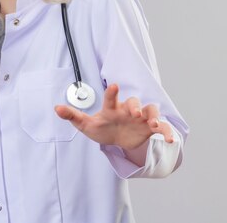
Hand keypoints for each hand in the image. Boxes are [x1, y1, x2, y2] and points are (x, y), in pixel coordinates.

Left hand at [54, 84, 173, 150]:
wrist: (117, 140)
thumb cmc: (102, 128)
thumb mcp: (86, 125)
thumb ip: (73, 116)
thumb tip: (56, 108)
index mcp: (112, 108)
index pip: (111, 98)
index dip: (113, 92)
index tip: (114, 85)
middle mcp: (128, 110)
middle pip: (133, 102)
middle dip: (135, 106)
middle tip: (135, 112)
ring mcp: (140, 118)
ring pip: (150, 110)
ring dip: (152, 115)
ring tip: (152, 124)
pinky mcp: (150, 128)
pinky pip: (162, 127)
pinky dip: (167, 132)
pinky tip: (170, 140)